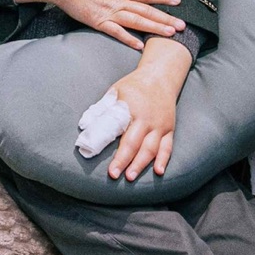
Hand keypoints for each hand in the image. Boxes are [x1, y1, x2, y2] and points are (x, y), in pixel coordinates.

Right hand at [18, 0, 185, 50]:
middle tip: (182, 25)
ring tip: (169, 33)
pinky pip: (117, 31)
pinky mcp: (99, 21)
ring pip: (136, 20)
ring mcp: (110, 11)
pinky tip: (140, 44)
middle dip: (165, 17)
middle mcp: (119, 0)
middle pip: (146, 10)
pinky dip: (129, 38)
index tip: (178, 1)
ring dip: (154, 27)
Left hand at [108, 41, 190, 179]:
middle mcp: (147, 119)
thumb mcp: (114, 92)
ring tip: (130, 177)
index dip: (111, 147)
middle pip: (135, 143)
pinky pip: (167, 147)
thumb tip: (85, 127)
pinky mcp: (169, 129)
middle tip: (115, 175)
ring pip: (151, 148)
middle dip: (124, 160)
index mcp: (130, 109)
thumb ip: (102, 110)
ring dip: (141, 164)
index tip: (103, 158)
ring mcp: (160, 125)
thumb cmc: (133, 86)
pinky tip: (158, 171)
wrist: (160, 77)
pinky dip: (163, 160)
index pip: (118, 131)